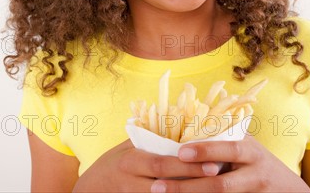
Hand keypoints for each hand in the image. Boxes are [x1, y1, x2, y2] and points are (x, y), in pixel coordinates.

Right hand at [73, 139, 220, 191]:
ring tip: (212, 190)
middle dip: (192, 178)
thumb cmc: (112, 164)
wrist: (91, 189)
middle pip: (166, 183)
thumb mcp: (125, 148)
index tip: (211, 160)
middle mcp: (132, 181)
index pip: (161, 162)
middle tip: (217, 173)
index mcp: (130, 161)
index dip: (186, 163)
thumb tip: (179, 123)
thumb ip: (148, 139)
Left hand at [150, 136, 309, 191]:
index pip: (228, 149)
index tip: (179, 152)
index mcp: (251, 152)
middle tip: (157, 185)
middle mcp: (255, 175)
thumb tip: (184, 119)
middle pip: (220, 185)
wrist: (290, 191)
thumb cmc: (258, 163)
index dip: (205, 150)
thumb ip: (223, 136)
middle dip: (186, 187)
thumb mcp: (246, 146)